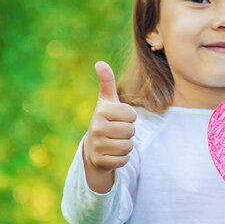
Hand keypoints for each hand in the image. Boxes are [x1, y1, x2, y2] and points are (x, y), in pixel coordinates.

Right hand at [83, 61, 136, 192]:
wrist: (92, 148)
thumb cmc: (105, 120)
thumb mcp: (107, 101)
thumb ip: (106, 82)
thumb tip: (100, 63)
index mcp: (101, 112)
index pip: (132, 115)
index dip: (130, 118)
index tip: (119, 119)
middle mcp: (96, 128)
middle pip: (131, 131)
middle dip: (128, 132)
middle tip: (116, 132)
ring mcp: (97, 145)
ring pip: (128, 146)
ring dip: (126, 145)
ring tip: (115, 142)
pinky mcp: (100, 161)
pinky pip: (123, 159)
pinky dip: (122, 158)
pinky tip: (112, 153)